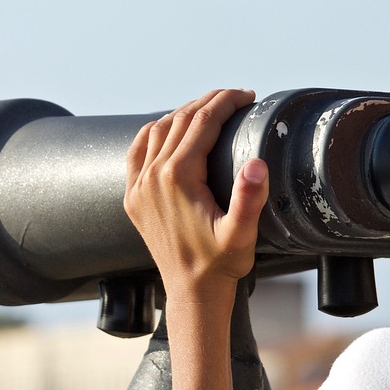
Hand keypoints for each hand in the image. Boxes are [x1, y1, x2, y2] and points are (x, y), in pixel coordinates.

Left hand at [124, 89, 269, 300]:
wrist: (192, 293)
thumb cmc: (220, 264)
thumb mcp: (241, 234)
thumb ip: (250, 198)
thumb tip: (256, 163)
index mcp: (178, 177)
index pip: (203, 122)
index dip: (226, 102)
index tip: (247, 96)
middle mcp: (152, 176)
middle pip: (180, 119)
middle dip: (209, 102)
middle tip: (234, 97)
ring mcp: (138, 186)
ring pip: (157, 130)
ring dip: (183, 113)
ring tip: (210, 110)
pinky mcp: (133, 197)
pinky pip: (137, 150)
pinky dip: (154, 132)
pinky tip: (168, 129)